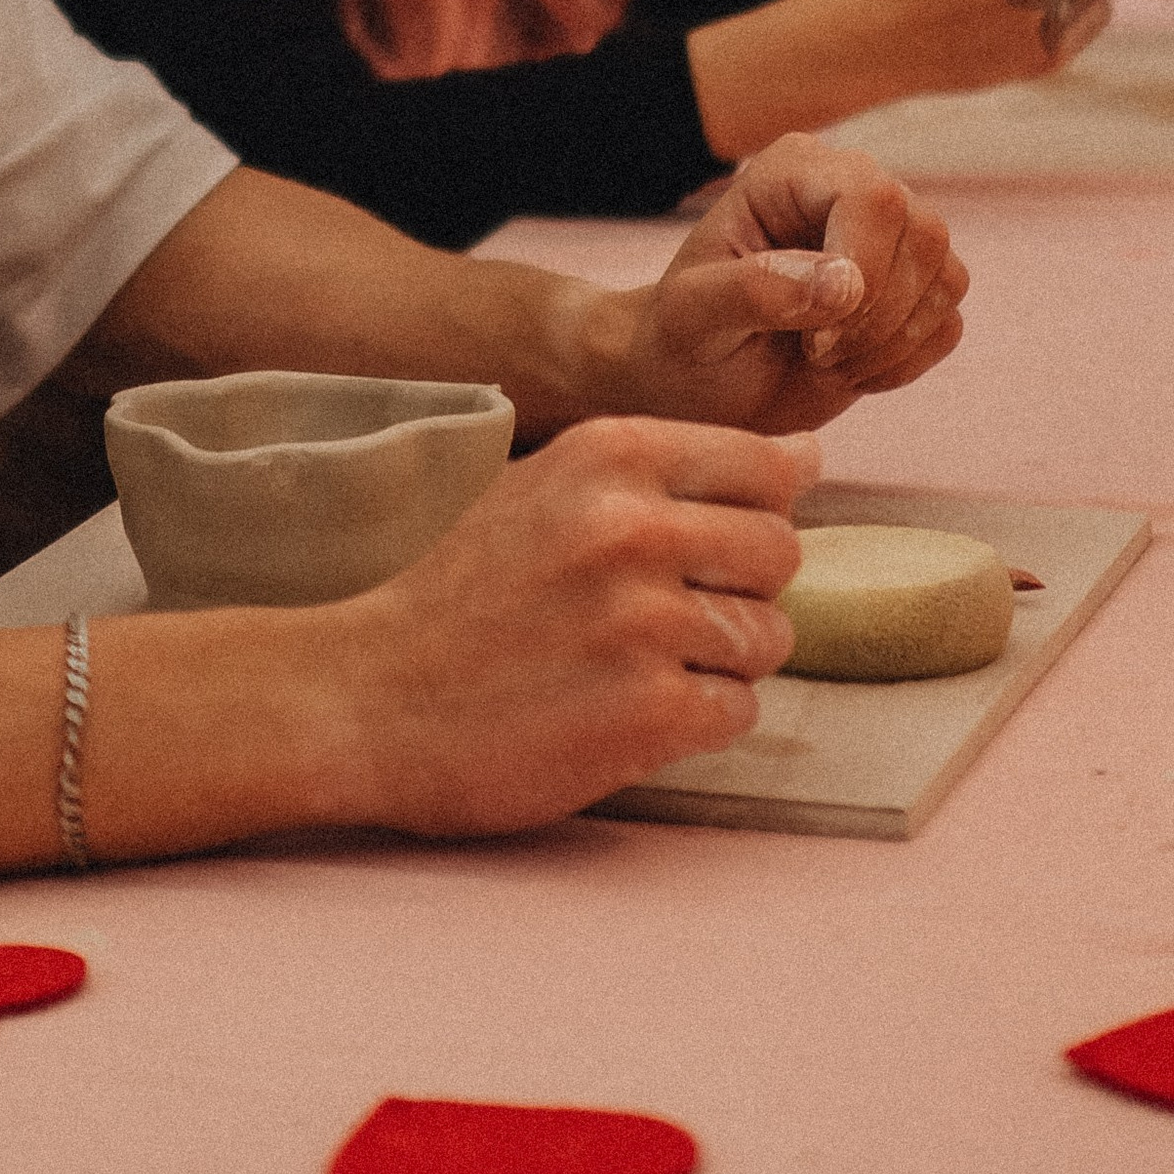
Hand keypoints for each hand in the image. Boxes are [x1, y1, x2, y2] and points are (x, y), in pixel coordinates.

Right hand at [329, 413, 814, 835]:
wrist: (366, 694)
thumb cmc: (462, 590)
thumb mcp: (549, 488)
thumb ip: (670, 469)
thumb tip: (808, 454)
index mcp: (609, 455)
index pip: (768, 466)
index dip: (751, 512)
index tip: (706, 544)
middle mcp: (632, 526)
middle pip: (781, 551)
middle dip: (743, 589)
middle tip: (667, 615)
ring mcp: (642, 621)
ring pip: (769, 636)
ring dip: (722, 661)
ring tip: (639, 664)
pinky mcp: (647, 714)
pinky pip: (739, 711)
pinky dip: (698, 720)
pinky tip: (629, 710)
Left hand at [624, 136, 967, 433]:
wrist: (697, 380)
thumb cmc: (683, 336)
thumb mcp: (694, 315)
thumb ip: (755, 290)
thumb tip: (844, 283)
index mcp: (793, 170)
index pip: (873, 195)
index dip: (862, 269)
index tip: (813, 338)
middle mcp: (850, 189)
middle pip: (924, 232)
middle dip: (878, 315)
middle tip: (814, 353)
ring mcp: (888, 239)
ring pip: (946, 277)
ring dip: (891, 342)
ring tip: (823, 360)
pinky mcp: (912, 292)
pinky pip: (948, 323)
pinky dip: (905, 362)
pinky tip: (848, 371)